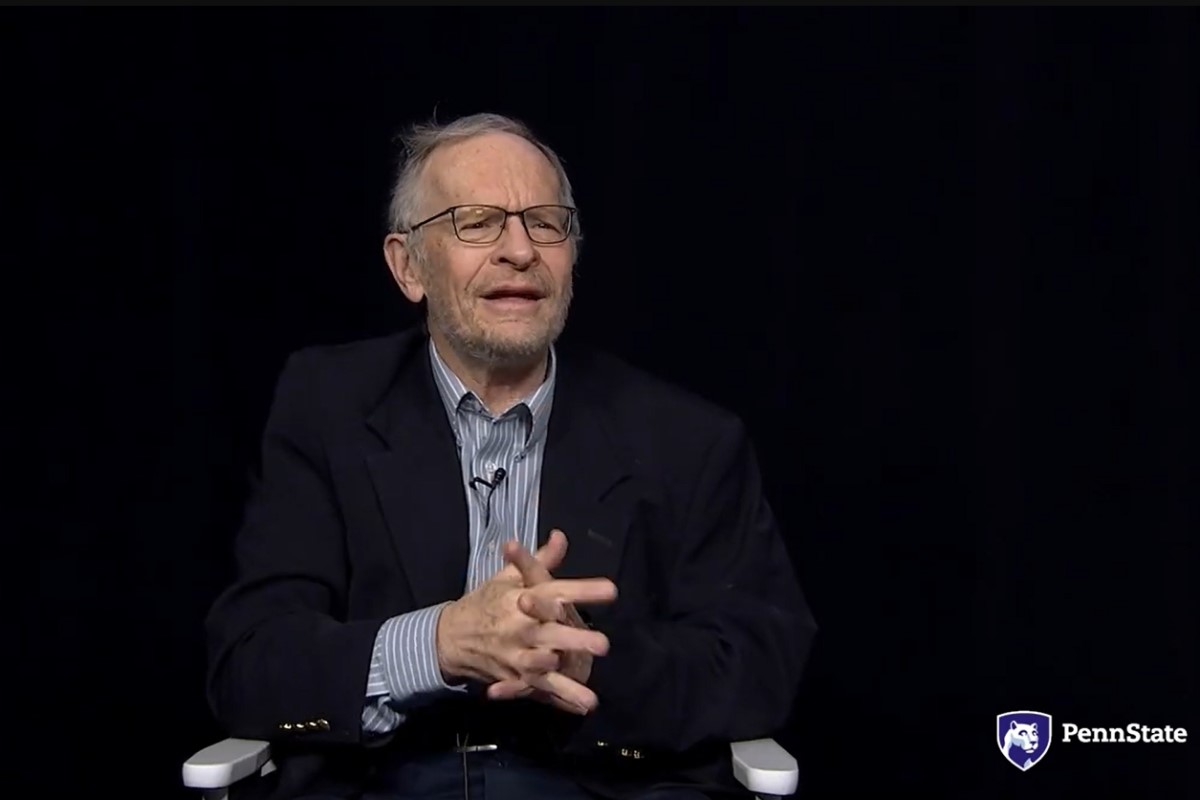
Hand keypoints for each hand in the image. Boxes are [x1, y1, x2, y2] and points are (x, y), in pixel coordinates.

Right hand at [486, 530, 610, 713]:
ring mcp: (517, 655)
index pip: (556, 591)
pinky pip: (540, 690)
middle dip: (574, 639)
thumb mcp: (508, 578)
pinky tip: (582, 705)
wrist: (451, 636)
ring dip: (564, 675)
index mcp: (522, 598)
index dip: (583, 591)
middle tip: (603, 644)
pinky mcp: (516, 676)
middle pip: (550, 633)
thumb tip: (561, 536)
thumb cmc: (488, 602)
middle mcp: (520, 627)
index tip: (611, 590)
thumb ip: (540, 560)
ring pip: (543, 666)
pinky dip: (560, 699)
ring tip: (588, 683)